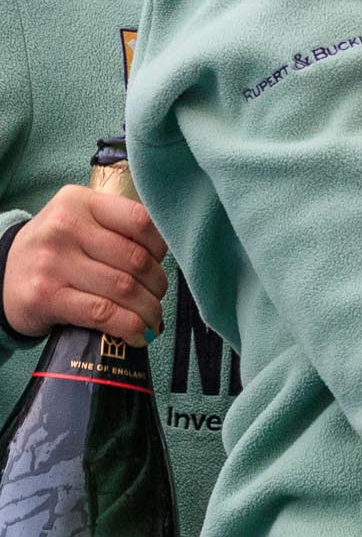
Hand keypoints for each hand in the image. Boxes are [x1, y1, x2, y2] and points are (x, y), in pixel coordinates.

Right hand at [3, 185, 167, 342]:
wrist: (1, 275)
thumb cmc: (56, 249)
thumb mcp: (79, 220)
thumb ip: (117, 225)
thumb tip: (170, 252)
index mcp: (79, 202)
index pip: (140, 220)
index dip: (162, 247)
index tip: (162, 262)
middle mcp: (64, 228)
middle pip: (136, 260)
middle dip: (157, 285)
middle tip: (158, 297)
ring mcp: (53, 263)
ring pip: (124, 289)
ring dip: (148, 310)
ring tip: (152, 318)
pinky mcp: (46, 297)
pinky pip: (103, 313)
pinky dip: (128, 327)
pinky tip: (138, 333)